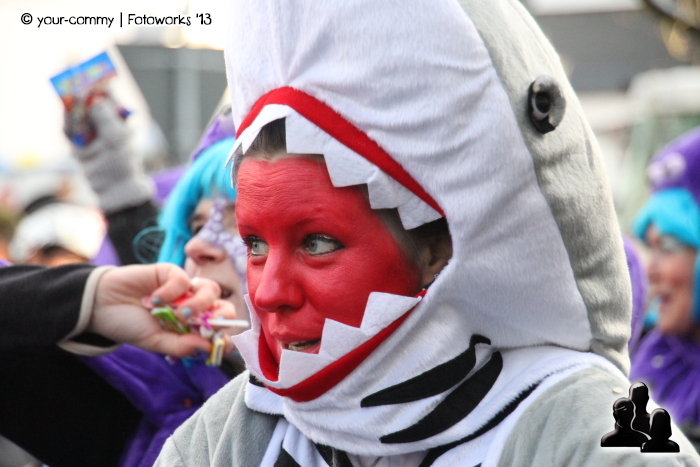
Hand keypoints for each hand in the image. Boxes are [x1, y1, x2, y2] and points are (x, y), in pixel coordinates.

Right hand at [89, 264, 224, 356]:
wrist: (100, 306)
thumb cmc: (129, 325)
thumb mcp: (154, 342)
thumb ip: (180, 346)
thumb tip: (207, 347)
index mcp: (191, 326)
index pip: (219, 329)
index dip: (226, 335)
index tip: (223, 342)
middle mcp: (192, 307)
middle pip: (223, 307)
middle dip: (221, 316)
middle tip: (208, 324)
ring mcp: (184, 289)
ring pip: (210, 290)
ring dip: (198, 304)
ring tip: (178, 314)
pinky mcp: (171, 272)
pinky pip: (184, 279)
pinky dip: (172, 291)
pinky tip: (153, 299)